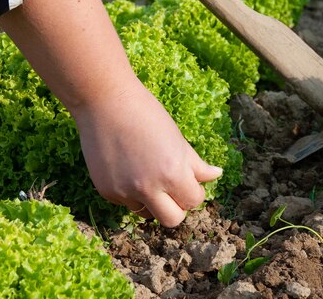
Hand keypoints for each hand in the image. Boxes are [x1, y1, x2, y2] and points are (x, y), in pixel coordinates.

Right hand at [72, 79, 222, 226]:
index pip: (193, 201)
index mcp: (173, 173)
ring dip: (152, 201)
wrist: (105, 102)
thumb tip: (216, 175)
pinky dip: (130, 192)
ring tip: (147, 174)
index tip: (188, 181)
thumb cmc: (146, 114)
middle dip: (176, 208)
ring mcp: (125, 192)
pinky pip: (126, 203)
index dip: (193, 192)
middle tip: (172, 190)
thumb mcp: (177, 138)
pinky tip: (127, 168)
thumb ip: (196, 164)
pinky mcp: (106, 191)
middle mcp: (149, 188)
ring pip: (146, 213)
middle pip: (172, 220)